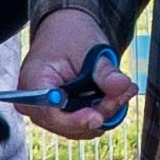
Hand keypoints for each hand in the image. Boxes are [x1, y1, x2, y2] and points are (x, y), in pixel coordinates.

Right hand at [17, 8, 132, 138]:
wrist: (65, 31)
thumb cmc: (70, 37)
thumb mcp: (89, 49)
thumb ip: (104, 70)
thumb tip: (122, 85)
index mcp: (33, 82)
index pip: (49, 112)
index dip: (75, 120)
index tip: (98, 116)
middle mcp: (34, 103)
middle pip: (67, 124)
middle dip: (99, 112)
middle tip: (126, 91)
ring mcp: (46, 113)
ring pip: (79, 128)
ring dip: (105, 112)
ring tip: (124, 89)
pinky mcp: (60, 117)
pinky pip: (82, 125)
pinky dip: (101, 112)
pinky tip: (114, 95)